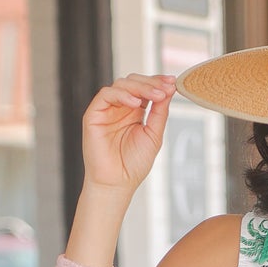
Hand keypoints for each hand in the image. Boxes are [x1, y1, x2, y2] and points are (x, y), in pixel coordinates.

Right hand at [82, 73, 175, 195]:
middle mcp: (120, 107)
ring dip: (141, 87)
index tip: (173, 82)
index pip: (145, 89)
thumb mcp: (153, 135)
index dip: (158, 83)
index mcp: (134, 111)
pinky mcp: (94, 114)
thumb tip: (169, 90)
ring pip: (121, 85)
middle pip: (134, 82)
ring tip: (156, 95)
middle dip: (152, 83)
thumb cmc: (133, 165)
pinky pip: (106, 95)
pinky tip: (136, 102)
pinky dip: (122, 95)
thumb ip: (160, 113)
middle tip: (166, 87)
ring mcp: (107, 109)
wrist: (117, 183)